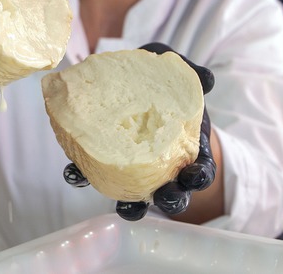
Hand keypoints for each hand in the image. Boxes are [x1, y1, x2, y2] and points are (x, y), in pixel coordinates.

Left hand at [63, 42, 215, 220]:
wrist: (137, 89)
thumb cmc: (164, 89)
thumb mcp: (179, 78)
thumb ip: (193, 74)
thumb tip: (208, 78)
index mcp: (186, 151)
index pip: (200, 171)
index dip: (199, 176)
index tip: (195, 175)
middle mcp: (163, 169)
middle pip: (173, 193)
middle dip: (171, 199)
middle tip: (166, 197)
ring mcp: (133, 171)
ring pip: (136, 198)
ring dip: (133, 207)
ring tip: (126, 208)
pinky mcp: (104, 164)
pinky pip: (95, 175)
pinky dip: (84, 176)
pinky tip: (74, 172)